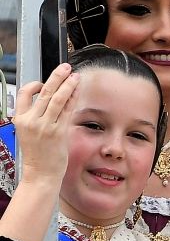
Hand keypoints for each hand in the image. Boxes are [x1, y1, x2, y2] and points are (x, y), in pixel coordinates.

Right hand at [12, 64, 78, 184]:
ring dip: (68, 85)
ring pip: (57, 99)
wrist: (41, 173)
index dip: (34, 84)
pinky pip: (67, 111)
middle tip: (65, 67)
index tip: (44, 82)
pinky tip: (78, 91)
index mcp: (20, 119)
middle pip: (43, 92)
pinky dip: (73, 99)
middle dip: (56, 77)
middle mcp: (31, 121)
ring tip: (75, 75)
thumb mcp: (29, 132)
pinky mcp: (58, 132)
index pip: (23, 94)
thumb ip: (36, 116)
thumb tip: (50, 99)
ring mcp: (45, 126)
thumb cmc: (38, 154)